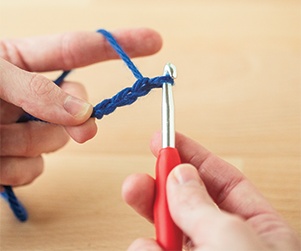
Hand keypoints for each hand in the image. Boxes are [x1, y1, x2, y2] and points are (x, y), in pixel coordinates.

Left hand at [0, 28, 161, 188]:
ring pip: (54, 142)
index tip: (153, 41)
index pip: (82, 49)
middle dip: (78, 117)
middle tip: (84, 128)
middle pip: (77, 106)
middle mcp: (29, 97)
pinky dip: (14, 169)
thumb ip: (34, 89)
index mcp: (22, 63)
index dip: (120, 45)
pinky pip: (34, 170)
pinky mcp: (14, 161)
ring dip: (27, 143)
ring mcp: (23, 130)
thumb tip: (83, 113)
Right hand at [122, 132, 299, 250]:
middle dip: (161, 186)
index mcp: (256, 226)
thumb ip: (203, 206)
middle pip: (187, 200)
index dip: (192, 155)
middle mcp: (227, 242)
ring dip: (151, 225)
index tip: (166, 138)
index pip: (220, 178)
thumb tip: (181, 174)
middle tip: (137, 179)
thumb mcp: (232, 241)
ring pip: (165, 229)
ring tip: (151, 240)